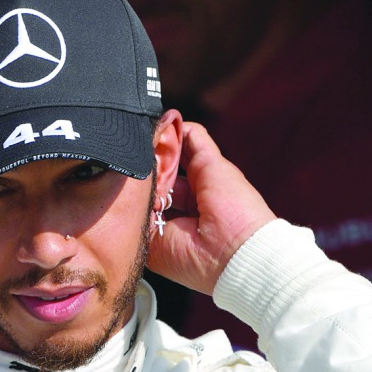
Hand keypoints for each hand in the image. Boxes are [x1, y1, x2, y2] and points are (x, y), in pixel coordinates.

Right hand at [148, 120, 276, 294]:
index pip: (168, 164)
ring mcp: (162, 226)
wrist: (237, 252)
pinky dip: (134, 205)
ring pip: (140, 197)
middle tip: (143, 153)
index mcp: (196, 189)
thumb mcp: (214, 163)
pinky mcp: (150, 244)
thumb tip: (172, 120)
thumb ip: (193, 140)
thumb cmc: (236, 208)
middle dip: (148, 165)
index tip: (150, 133)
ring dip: (141, 185)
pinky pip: (133, 219)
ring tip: (143, 173)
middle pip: (151, 179)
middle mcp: (177, 208)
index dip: (160, 149)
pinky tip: (138, 193)